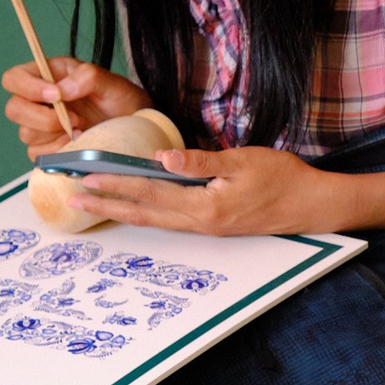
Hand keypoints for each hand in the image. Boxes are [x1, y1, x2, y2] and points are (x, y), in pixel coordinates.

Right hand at [3, 57, 149, 154]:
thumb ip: (87, 77)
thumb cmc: (121, 100)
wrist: (134, 127)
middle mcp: (39, 101)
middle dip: (42, 117)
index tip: (55, 95)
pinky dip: (58, 151)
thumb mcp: (111, 83)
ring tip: (83, 130)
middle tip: (75, 119)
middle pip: (13, 110)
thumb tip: (60, 91)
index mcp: (47, 76)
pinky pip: (38, 154)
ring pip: (26, 134)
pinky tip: (78, 144)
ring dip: (54, 135)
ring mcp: (41, 126)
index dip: (27, 87)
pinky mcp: (48, 148)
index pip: (13, 78)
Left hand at [59, 145, 357, 236]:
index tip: (86, 176)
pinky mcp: (213, 224)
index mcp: (205, 206)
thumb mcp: (243, 160)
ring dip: (121, 209)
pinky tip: (134, 206)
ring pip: (154, 219)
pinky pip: (169, 220)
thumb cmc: (283, 178)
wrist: (313, 205)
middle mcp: (200, 222)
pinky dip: (145, 212)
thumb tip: (163, 158)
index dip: (116, 184)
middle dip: (106, 204)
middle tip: (72, 196)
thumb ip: (201, 162)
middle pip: (143, 213)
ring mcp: (206, 227)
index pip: (150, 193)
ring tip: (93, 202)